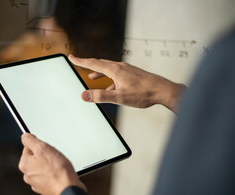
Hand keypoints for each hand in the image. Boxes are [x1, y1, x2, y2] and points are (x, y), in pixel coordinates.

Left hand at [18, 133, 85, 194]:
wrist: (68, 189)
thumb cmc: (57, 170)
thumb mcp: (43, 148)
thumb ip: (31, 140)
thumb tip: (25, 137)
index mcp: (24, 165)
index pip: (28, 148)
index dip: (39, 145)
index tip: (46, 148)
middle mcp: (28, 175)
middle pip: (36, 158)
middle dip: (45, 155)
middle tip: (54, 157)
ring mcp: (37, 183)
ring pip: (43, 167)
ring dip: (50, 165)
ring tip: (59, 166)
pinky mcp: (46, 189)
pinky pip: (49, 177)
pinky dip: (54, 174)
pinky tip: (60, 173)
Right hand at [69, 55, 185, 112]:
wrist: (163, 91)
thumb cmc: (143, 94)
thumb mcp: (120, 97)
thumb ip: (101, 96)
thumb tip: (84, 95)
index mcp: (115, 70)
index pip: (94, 63)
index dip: (81, 61)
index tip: (71, 57)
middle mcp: (121, 67)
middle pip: (100, 63)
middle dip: (88, 64)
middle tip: (78, 62)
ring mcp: (127, 70)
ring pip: (109, 69)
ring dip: (99, 72)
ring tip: (92, 76)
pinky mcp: (133, 74)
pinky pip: (117, 75)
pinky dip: (109, 80)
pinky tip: (110, 89)